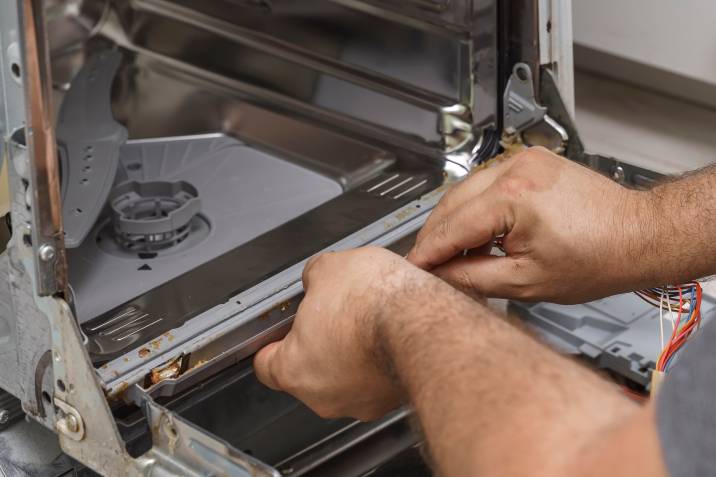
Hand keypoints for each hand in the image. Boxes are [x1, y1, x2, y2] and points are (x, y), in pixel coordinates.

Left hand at [253, 247, 429, 420]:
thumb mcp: (328, 268)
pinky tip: (389, 335)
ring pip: (346, 378)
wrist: (423, 323)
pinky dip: (380, 362)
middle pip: (309, 372)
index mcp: (294, 369)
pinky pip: (377, 381)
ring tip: (367, 322)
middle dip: (320, 343)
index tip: (280, 333)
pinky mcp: (392, 401)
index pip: (265, 366)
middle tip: (333, 315)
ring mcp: (361, 403)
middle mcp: (324, 396)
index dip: (273, 344)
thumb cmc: (374, 303)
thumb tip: (319, 278)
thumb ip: (314, 278)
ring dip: (353, 354)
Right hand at [408, 147, 654, 303]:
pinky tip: (475, 230)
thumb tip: (442, 276)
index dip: (428, 252)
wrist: (639, 235)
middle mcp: (515, 170)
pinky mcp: (531, 162)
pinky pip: (485, 183)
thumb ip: (473, 279)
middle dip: (435, 235)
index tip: (414, 268)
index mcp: (513, 198)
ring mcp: (524, 161)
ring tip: (452, 253)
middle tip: (428, 264)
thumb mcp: (527, 282)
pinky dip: (474, 207)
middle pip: (451, 203)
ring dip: (453, 220)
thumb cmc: (601, 257)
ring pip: (465, 190)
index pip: (451, 227)